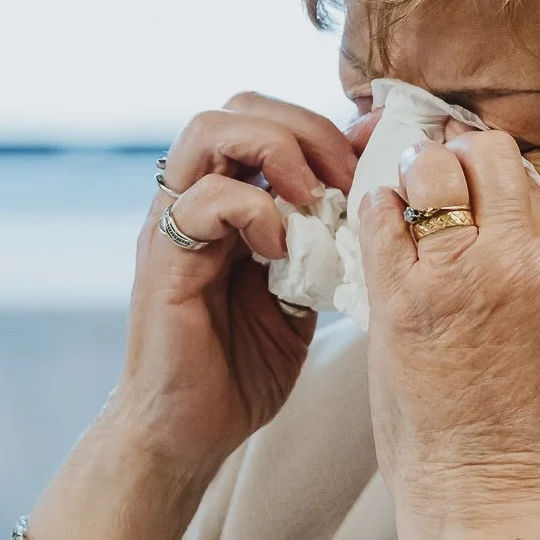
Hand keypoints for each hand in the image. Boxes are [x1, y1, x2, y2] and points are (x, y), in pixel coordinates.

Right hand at [111, 91, 367, 477]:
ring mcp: (173, 224)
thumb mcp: (306, 292)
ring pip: (211, 130)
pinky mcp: (163, 260)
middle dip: (307, 128)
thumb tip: (376, 199)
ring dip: (279, 152)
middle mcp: (195, 198)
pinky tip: (282, 250)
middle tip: (346, 179)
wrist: (188, 434)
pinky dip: (254, 210)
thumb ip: (327, 243)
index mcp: (230, 199)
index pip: (270, 118)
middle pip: (241, 105)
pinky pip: (203, 198)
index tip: (371, 166)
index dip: (327, 128)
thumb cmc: (243, 367)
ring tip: (316, 201)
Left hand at [359, 125, 539, 539]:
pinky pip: (381, 216)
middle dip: (454, 155)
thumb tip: (509, 222)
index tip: (472, 177)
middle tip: (432, 172)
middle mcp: (516, 259)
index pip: (527, 179)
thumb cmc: (528, 431)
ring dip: (412, 176)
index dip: (492, 169)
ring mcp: (456, 274)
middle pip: (484, 156)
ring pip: (430, 171)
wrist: (495, 495)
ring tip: (402, 197)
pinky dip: (376, 210)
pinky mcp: (401, 299)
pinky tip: (376, 227)